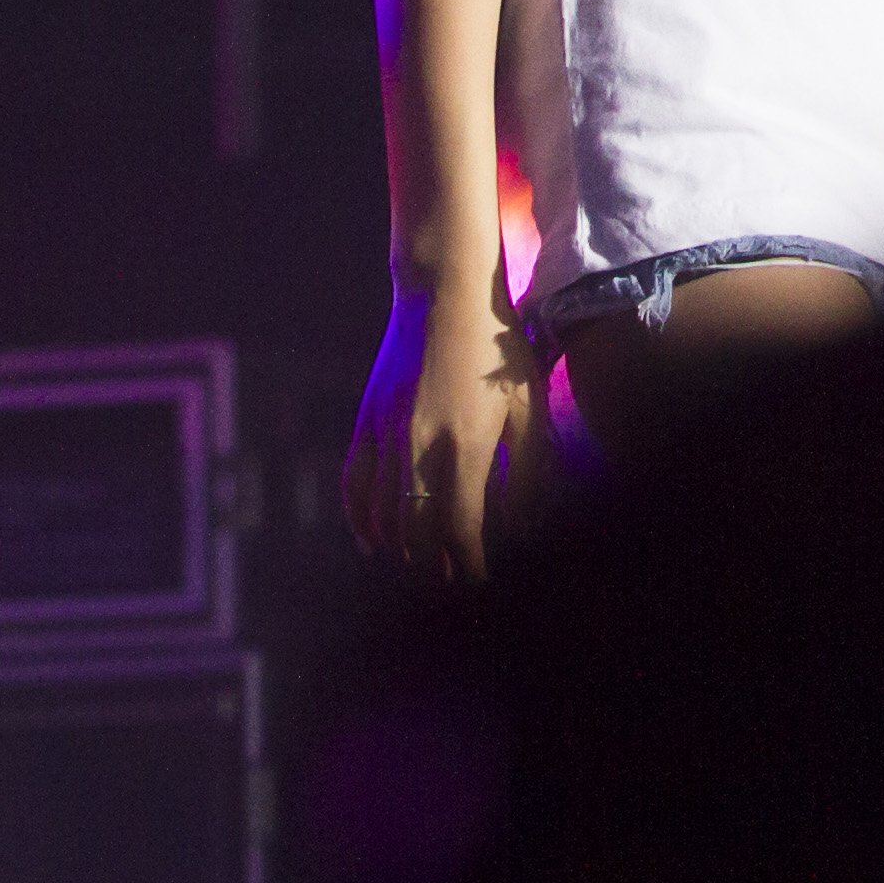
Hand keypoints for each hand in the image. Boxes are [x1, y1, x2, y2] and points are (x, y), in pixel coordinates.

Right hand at [343, 267, 549, 579]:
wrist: (443, 294)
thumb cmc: (497, 348)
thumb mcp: (529, 406)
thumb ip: (528, 473)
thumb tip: (520, 527)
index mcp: (466, 447)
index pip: (461, 533)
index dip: (470, 568)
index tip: (481, 584)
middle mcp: (418, 450)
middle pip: (417, 538)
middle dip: (436, 573)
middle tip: (454, 588)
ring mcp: (385, 438)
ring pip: (383, 520)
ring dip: (402, 554)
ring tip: (425, 571)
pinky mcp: (366, 423)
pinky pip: (354, 487)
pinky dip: (361, 521)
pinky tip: (375, 542)